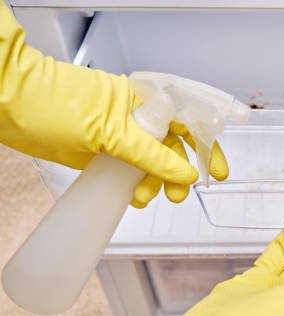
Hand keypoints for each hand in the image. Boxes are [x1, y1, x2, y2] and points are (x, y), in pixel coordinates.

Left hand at [0, 4, 225, 207]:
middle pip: (174, 147)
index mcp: (145, 101)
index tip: (217, 171)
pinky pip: (130, 173)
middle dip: (181, 172)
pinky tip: (134, 198)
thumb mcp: (110, 131)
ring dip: (156, 184)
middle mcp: (137, 118)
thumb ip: (150, 154)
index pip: (189, 120)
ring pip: (152, 164)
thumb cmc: (53, 101)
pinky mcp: (103, 153)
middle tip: (180, 194)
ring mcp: (120, 136)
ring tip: (145, 199)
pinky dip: (135, 187)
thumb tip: (185, 173)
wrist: (8, 104)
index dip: (207, 145)